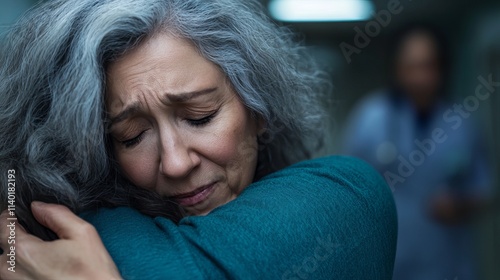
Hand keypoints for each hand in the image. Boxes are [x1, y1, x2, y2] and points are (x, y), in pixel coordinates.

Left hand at [0, 202, 121, 279]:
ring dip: (17, 257)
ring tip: (43, 255)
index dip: (12, 215)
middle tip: (38, 236)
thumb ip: (57, 214)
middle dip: (16, 237)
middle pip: (2, 246)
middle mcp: (13, 271)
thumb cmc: (93, 273)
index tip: (23, 215)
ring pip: (5, 266)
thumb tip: (38, 207)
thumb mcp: (83, 233)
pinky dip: (23, 270)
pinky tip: (44, 269)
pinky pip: (14, 278)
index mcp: (24, 251)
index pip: (2, 225)